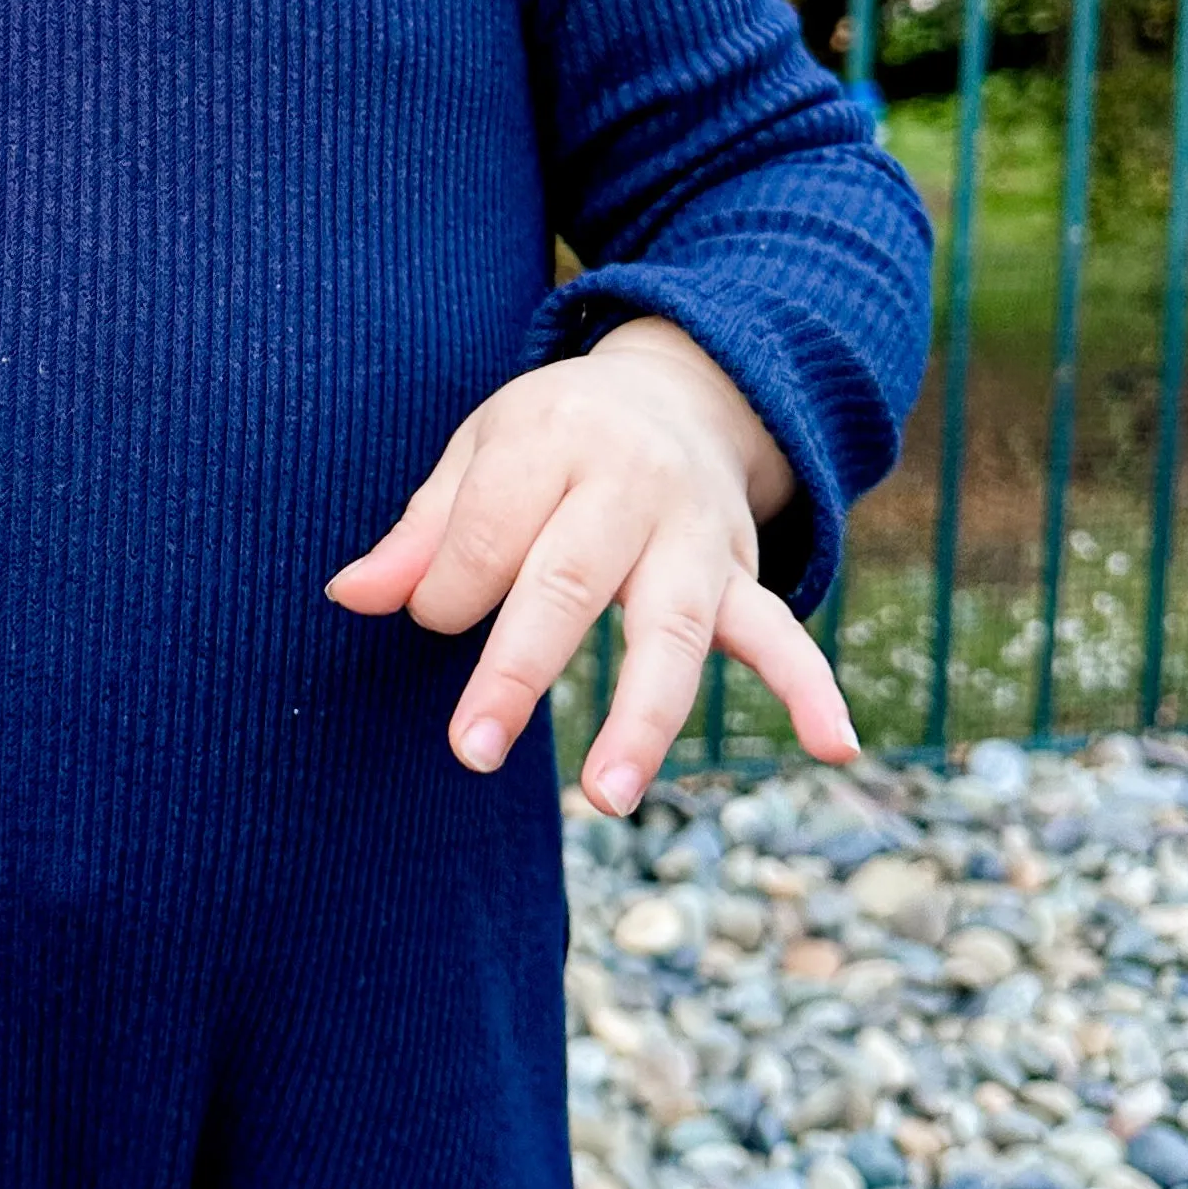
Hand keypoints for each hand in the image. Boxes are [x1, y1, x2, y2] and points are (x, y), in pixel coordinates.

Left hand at [324, 317, 855, 816]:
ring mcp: (694, 535)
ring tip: (606, 798)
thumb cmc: (553, 435)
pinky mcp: (740, 574)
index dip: (446, 590)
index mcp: (550, 440)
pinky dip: (811, 690)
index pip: (490, 533)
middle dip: (518, 670)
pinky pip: (781, 633)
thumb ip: (422, 530)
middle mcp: (629, 485)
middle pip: (570, 583)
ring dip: (642, 717)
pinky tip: (835, 748)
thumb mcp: (479, 451)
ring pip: (673, 630)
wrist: (678, 389)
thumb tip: (352, 596)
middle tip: (471, 749)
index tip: (426, 617)